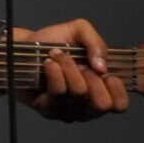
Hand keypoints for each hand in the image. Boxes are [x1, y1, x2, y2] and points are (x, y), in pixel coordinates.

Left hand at [14, 18, 129, 122]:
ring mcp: (68, 111)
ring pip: (78, 94)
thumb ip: (97, 43)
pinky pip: (58, 93)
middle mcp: (86, 106)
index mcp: (101, 92)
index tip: (101, 69)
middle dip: (91, 77)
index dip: (115, 88)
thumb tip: (102, 66)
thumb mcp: (80, 31)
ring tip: (58, 56)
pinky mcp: (48, 110)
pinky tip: (49, 63)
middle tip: (79, 63)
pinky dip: (54, 72)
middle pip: (102, 104)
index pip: (119, 105)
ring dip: (69, 68)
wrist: (24, 45)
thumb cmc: (54, 42)